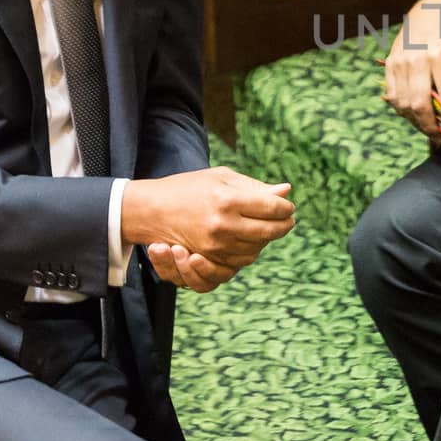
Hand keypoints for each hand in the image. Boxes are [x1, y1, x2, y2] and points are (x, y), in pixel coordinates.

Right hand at [121, 167, 294, 289]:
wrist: (151, 209)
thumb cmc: (189, 187)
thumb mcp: (221, 177)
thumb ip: (255, 187)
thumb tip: (287, 191)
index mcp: (228, 200)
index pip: (272, 208)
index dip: (285, 208)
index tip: (288, 207)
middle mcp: (223, 225)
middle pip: (269, 232)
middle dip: (283, 226)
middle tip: (287, 220)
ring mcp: (214, 246)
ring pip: (256, 250)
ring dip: (267, 241)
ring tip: (269, 229)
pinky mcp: (206, 258)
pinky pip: (239, 263)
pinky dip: (249, 254)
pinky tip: (251, 242)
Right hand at [384, 0, 440, 140]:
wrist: (429, 8)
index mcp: (440, 53)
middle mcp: (417, 58)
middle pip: (418, 103)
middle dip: (430, 125)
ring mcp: (400, 62)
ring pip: (402, 103)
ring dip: (415, 120)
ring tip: (429, 127)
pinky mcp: (390, 64)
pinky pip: (392, 95)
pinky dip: (402, 109)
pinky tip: (415, 113)